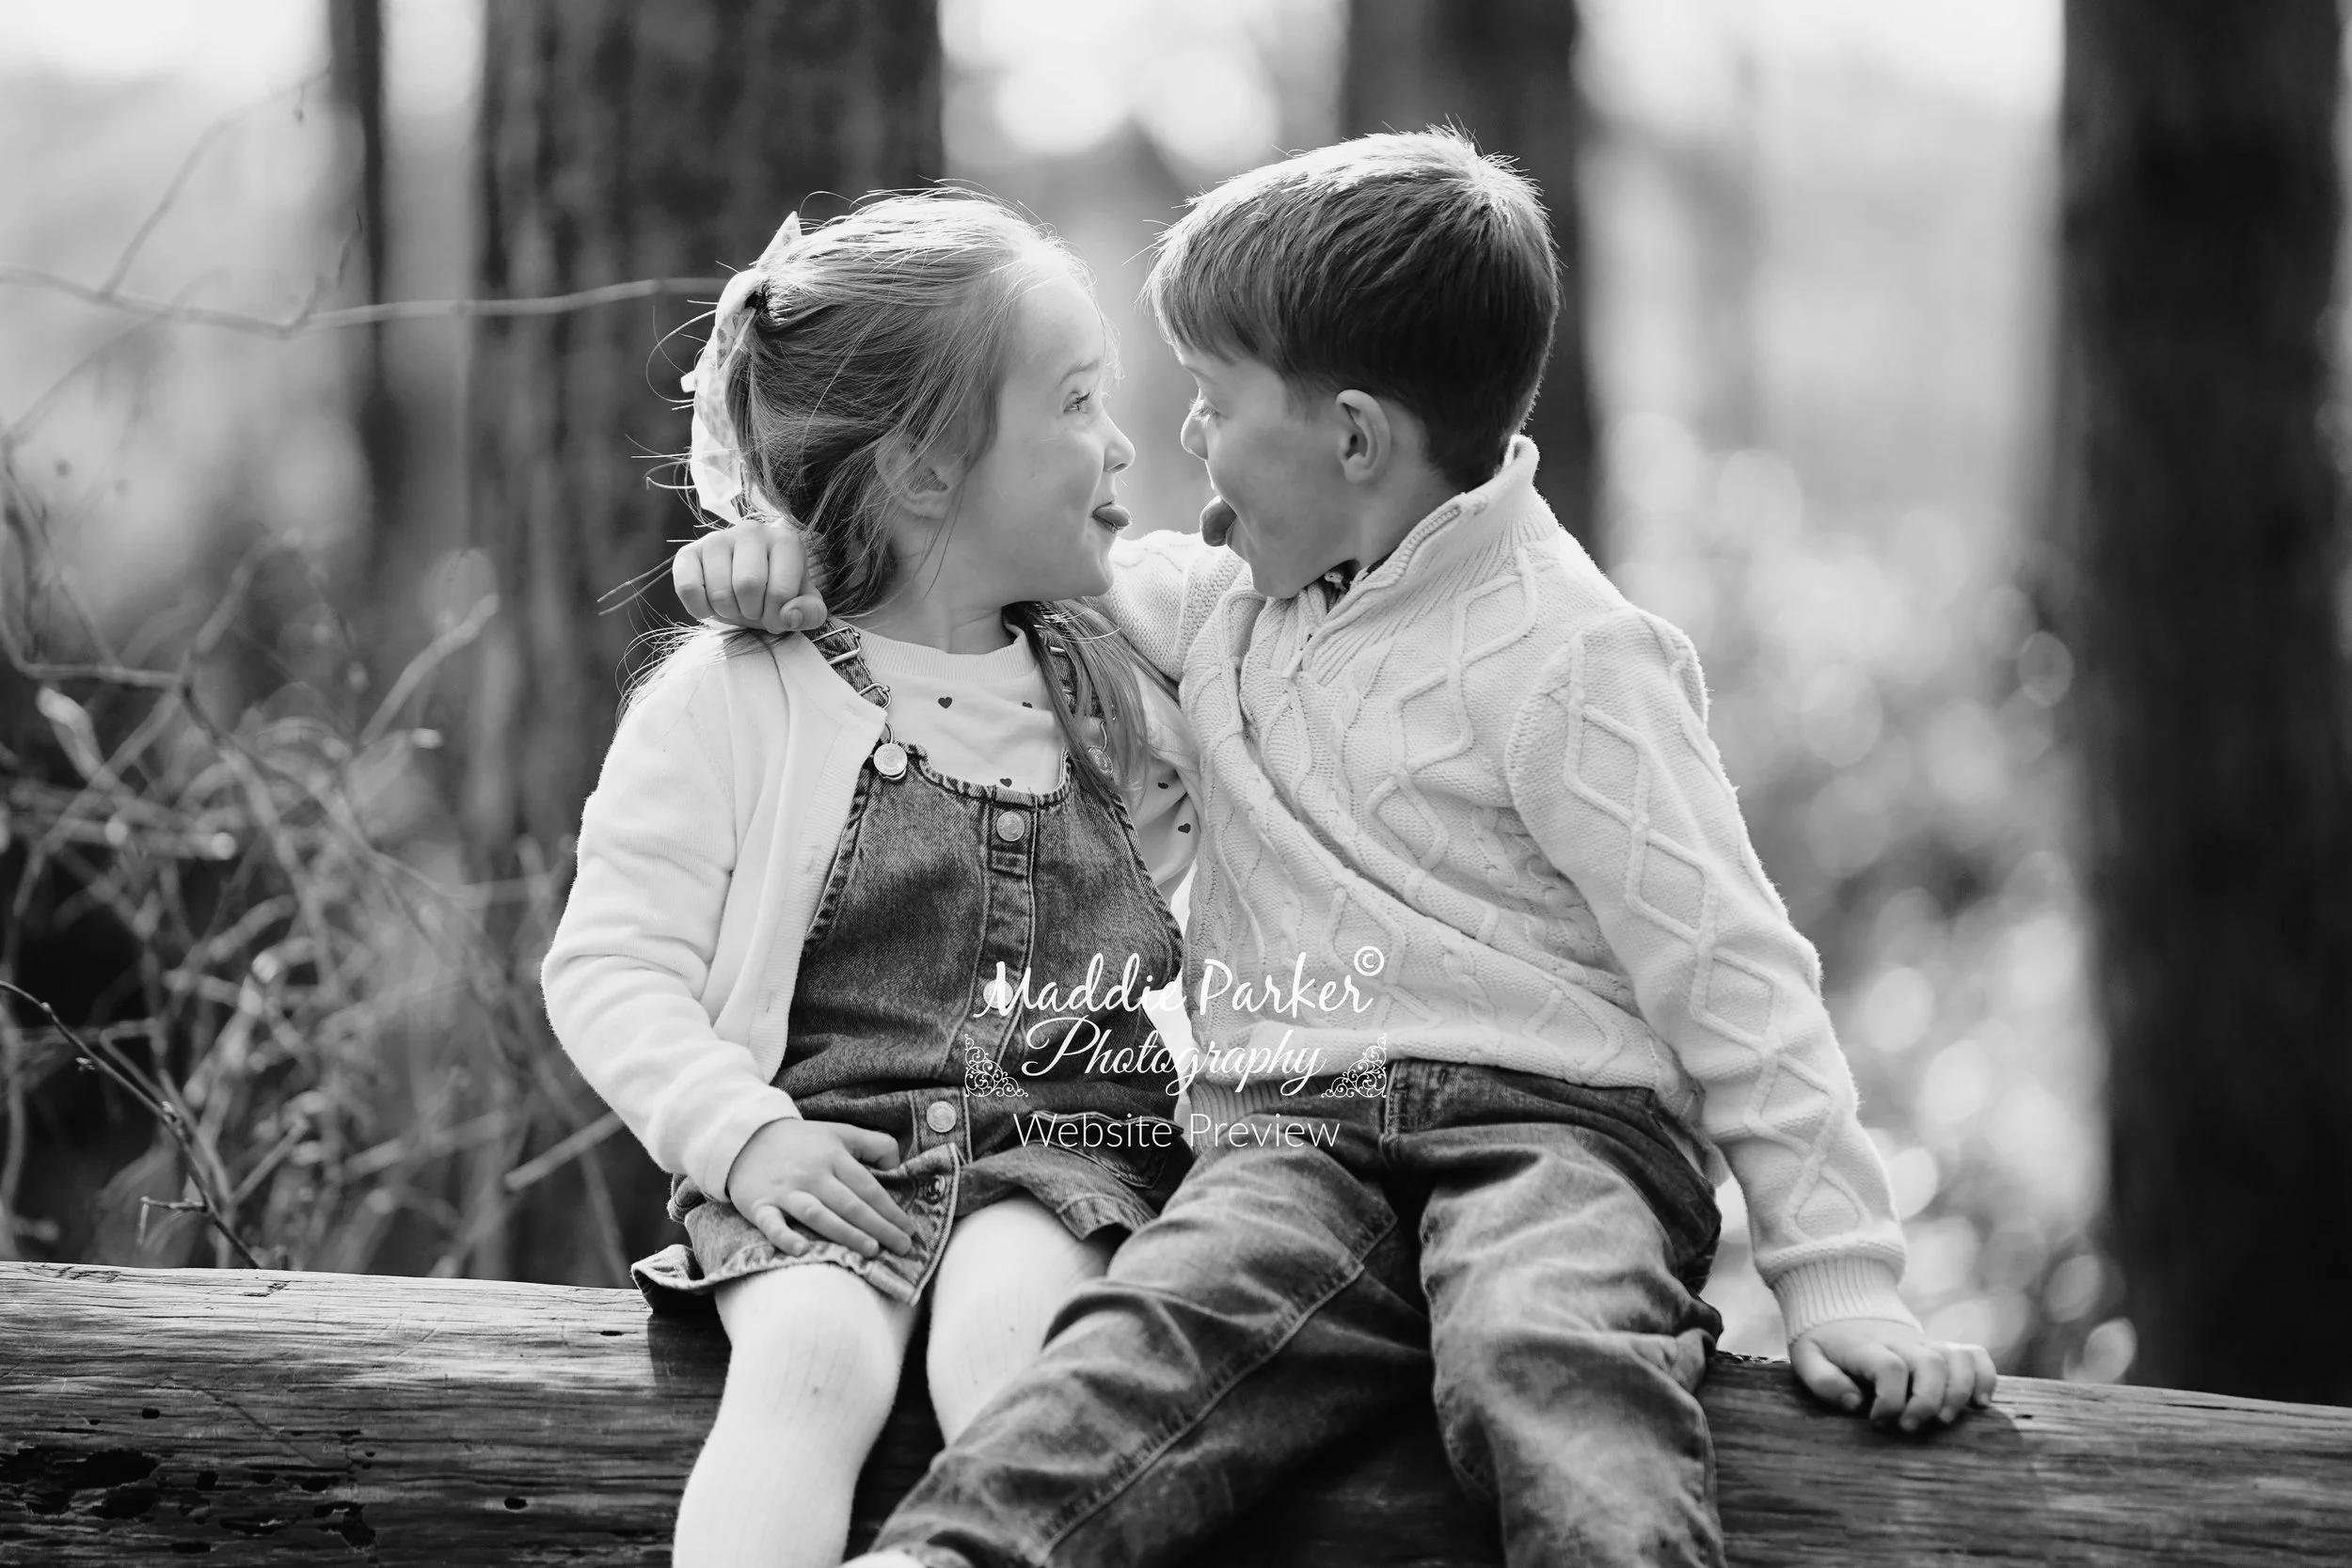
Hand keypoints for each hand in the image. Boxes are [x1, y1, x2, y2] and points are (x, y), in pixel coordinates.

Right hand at [673, 521, 829, 633]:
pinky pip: (688, 588)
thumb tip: (790, 615)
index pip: (780, 592)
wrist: (745, 590)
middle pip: (747, 586)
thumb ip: (811, 613)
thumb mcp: (802, 605)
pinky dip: (699, 609)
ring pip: (718, 590)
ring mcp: (717, 538)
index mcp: (786, 542)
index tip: (776, 615)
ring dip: (727, 612)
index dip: (776, 616)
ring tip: (735, 605)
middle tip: (753, 610)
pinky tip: (710, 605)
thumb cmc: (776, 594)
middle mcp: (752, 531)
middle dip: (751, 612)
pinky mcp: (688, 552)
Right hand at [725, 1117, 917, 1259]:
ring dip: (845, 1233)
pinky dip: (785, 1237)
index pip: (867, 1187)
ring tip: (871, 1250)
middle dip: (879, 1226)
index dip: (890, 1209)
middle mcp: (812, 1175)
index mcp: (833, 1157)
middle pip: (849, 1204)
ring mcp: (785, 1191)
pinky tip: (802, 1250)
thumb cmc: (802, 1141)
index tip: (909, 1229)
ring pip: (818, 1214)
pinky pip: (771, 1223)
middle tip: (902, 1247)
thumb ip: (873, 1144)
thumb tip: (898, 1163)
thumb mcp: (840, 1133)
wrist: (747, 1136)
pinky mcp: (759, 1205)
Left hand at [1790, 1317, 1996, 1431]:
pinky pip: (1973, 1353)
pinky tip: (1980, 1403)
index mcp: (1866, 1346)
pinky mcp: (1941, 1348)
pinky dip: (1984, 1376)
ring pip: (1956, 1358)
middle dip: (1928, 1401)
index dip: (1889, 1401)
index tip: (1877, 1421)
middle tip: (1911, 1428)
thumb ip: (1824, 1381)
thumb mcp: (1808, 1358)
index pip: (1889, 1367)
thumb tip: (1854, 1403)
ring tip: (1947, 1421)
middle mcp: (1901, 1342)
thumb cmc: (1826, 1344)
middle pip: (1930, 1364)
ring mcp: (1925, 1343)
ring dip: (1959, 1392)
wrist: (1843, 1310)